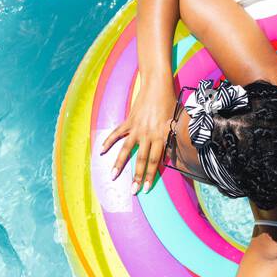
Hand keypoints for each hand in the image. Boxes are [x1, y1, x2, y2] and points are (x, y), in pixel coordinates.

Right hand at [101, 76, 176, 193]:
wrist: (157, 86)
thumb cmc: (169, 103)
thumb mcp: (175, 122)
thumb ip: (172, 138)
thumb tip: (172, 153)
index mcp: (161, 136)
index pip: (156, 162)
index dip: (150, 176)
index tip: (146, 189)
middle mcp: (148, 134)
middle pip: (142, 159)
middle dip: (137, 176)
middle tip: (133, 191)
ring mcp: (137, 128)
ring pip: (126, 149)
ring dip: (119, 164)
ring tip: (112, 176)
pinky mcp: (129, 121)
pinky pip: (117, 133)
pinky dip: (108, 141)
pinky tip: (101, 151)